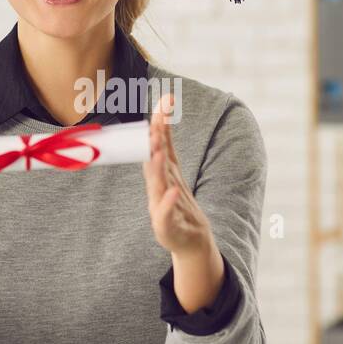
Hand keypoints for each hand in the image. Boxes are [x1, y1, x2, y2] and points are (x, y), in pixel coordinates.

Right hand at [143, 95, 224, 312]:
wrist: (189, 240)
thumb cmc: (177, 202)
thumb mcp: (173, 168)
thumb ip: (166, 138)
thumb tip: (164, 104)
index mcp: (161, 173)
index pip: (159, 145)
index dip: (161, 125)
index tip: (166, 102)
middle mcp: (157, 187)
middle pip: (155, 162)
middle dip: (153, 145)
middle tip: (155, 125)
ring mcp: (160, 206)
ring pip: (157, 185)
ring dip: (157, 169)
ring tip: (158, 152)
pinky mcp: (165, 226)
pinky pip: (164, 214)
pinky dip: (166, 203)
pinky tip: (171, 191)